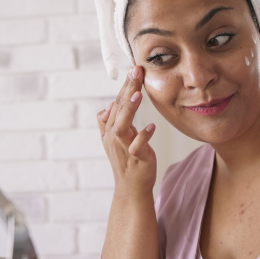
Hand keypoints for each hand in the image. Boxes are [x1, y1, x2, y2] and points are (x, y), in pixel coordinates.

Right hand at [97, 66, 156, 195]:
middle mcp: (113, 137)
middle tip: (136, 71)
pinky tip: (151, 127)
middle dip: (127, 90)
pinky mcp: (135, 160)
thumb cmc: (127, 162)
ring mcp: (123, 149)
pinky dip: (143, 137)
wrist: (131, 188)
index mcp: (109, 130)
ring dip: (129, 110)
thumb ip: (111, 122)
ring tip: (138, 94)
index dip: (125, 87)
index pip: (116, 103)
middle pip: (118, 110)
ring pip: (121, 127)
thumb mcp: (116, 140)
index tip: (134, 69)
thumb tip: (108, 106)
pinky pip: (137, 148)